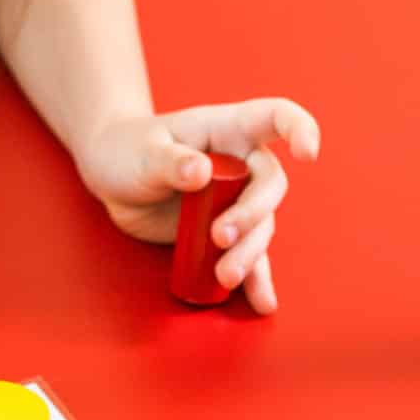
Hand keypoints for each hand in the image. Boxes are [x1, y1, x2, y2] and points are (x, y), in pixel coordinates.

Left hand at [77, 97, 320, 313]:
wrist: (112, 177)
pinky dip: (254, 279)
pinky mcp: (225, 233)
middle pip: (268, 187)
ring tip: (225, 276)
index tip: (307, 153)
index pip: (275, 117)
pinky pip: (248, 256)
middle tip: (220, 237)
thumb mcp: (142, 153)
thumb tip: (201, 172)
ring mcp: (236, 200)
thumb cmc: (128, 150)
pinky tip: (262, 302)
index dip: (299, 129)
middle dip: (252, 215)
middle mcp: (241, 163)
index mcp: (227, 128)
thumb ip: (169, 161)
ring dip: (248, 253)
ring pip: (260, 227)